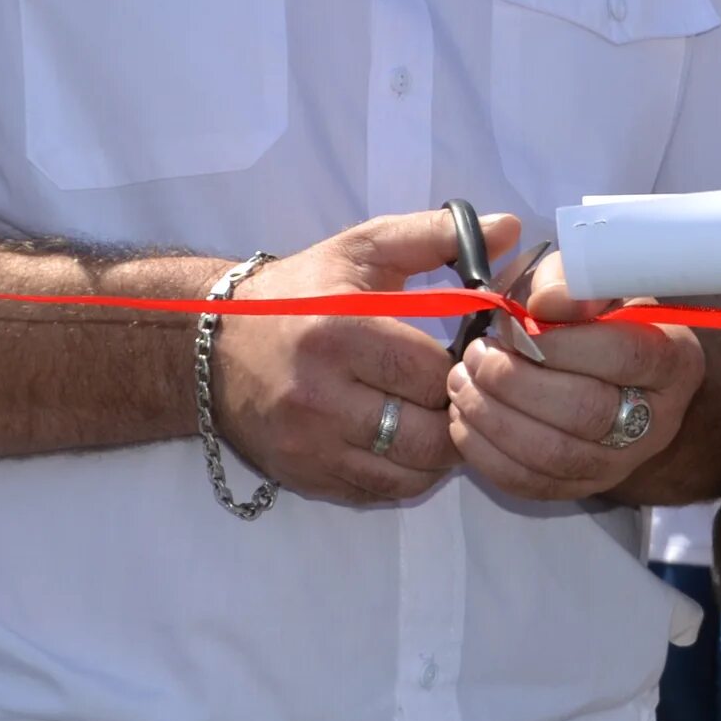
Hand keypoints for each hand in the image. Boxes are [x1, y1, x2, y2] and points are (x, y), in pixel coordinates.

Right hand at [210, 209, 498, 506]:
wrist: (211, 344)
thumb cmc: (298, 292)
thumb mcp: (361, 249)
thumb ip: (436, 236)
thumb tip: (509, 227)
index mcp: (339, 332)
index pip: (434, 374)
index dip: (465, 369)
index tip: (469, 357)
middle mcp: (319, 397)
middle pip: (428, 434)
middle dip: (456, 415)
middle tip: (460, 394)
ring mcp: (309, 445)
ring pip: (410, 473)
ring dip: (438, 451)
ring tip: (435, 417)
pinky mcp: (303, 478)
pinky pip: (380, 493)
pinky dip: (405, 473)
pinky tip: (403, 441)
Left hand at [445, 254, 703, 502]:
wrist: (617, 380)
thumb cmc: (602, 321)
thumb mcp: (594, 285)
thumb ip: (569, 283)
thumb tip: (543, 303)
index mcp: (672, 360)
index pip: (625, 355)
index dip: (562, 343)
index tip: (513, 325)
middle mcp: (656, 420)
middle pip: (587, 412)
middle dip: (516, 382)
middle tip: (476, 355)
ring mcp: (620, 462)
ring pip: (554, 455)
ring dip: (494, 418)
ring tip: (461, 383)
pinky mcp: (582, 488)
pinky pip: (531, 483)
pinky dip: (487, 454)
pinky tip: (463, 420)